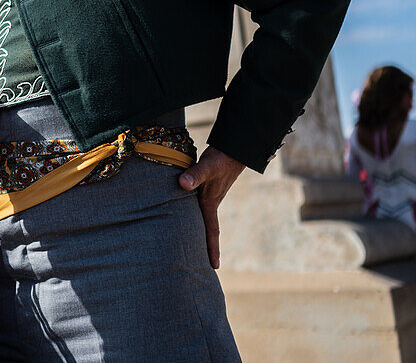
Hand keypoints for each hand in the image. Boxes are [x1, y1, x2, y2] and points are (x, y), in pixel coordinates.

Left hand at [178, 147, 244, 269]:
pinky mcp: (204, 188)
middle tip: (198, 266)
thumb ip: (195, 175)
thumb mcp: (207, 166)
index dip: (211, 248)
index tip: (214, 267)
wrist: (233, 148)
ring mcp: (208, 195)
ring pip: (200, 218)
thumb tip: (183, 184)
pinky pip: (196, 206)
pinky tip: (182, 216)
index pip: (211, 231)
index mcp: (210, 203)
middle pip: (205, 230)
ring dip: (197, 232)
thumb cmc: (220, 158)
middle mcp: (209, 202)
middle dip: (203, 247)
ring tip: (189, 246)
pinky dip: (191, 214)